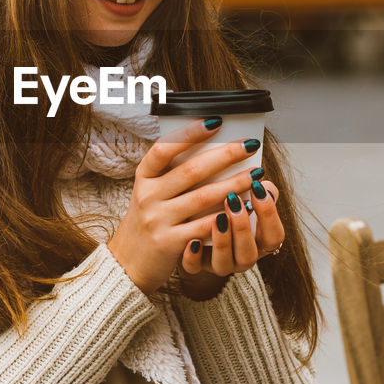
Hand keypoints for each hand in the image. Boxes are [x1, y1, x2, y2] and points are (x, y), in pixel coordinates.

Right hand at [107, 119, 265, 294]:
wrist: (127, 262)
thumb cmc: (148, 220)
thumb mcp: (151, 192)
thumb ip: (173, 174)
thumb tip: (213, 148)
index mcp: (144, 177)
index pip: (164, 148)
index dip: (190, 133)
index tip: (216, 121)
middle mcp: (148, 195)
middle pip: (191, 170)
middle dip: (225, 156)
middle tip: (250, 145)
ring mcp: (158, 219)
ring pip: (203, 197)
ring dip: (234, 184)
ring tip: (256, 174)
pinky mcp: (169, 242)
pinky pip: (204, 226)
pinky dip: (227, 216)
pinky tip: (246, 206)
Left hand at [179, 175, 282, 282]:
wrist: (195, 223)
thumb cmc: (228, 205)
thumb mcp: (245, 197)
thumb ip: (255, 191)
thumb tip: (259, 178)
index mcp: (260, 243)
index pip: (274, 236)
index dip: (269, 214)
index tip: (258, 187)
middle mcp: (241, 258)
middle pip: (249, 255)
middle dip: (242, 228)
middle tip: (233, 201)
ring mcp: (219, 264)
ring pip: (224, 265)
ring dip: (222, 241)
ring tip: (217, 219)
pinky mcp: (196, 265)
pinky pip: (194, 268)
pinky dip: (193, 257)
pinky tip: (192, 241)